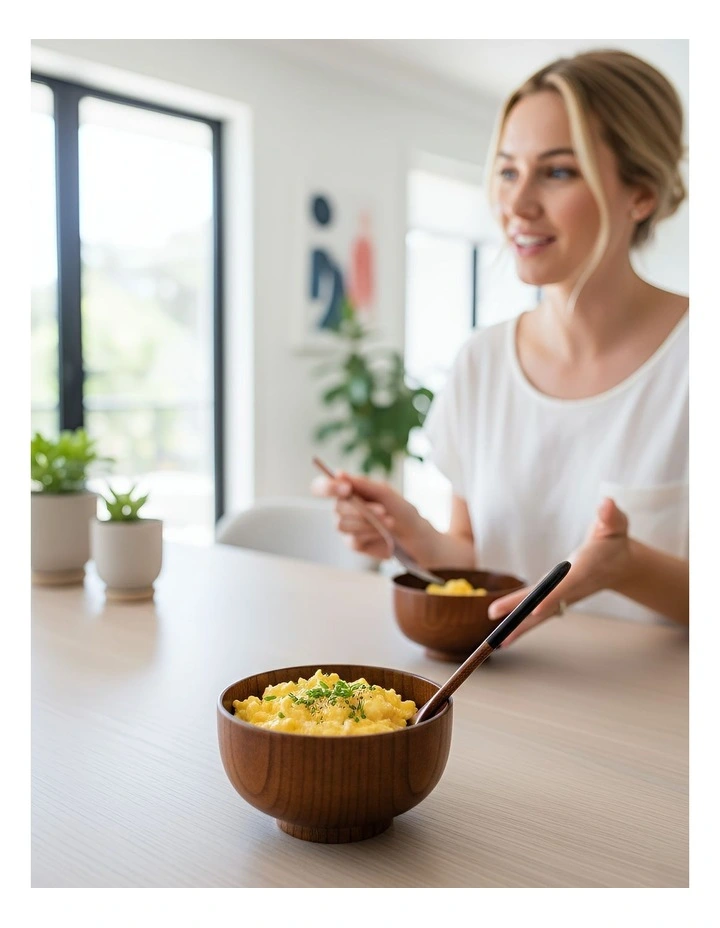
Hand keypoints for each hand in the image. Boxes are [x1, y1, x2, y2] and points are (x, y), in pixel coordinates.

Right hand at [311, 470, 423, 559]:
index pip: (322, 487)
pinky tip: (384, 532)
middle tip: (382, 510)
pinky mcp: (353, 543)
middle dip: (361, 509)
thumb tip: (338, 473)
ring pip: (343, 525)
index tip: (346, 489)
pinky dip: (371, 534)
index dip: (328, 487)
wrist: (413, 533)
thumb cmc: (398, 509)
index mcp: (346, 491)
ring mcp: (346, 527)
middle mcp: (341, 508)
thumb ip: (361, 483)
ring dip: (367, 522)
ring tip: (389, 521)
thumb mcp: (384, 492)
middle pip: (336, 508)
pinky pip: (354, 539)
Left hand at [487, 497, 630, 646]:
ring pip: (540, 615)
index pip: (566, 584)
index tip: (536, 608)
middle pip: (545, 602)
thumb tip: (606, 504)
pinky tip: (505, 639)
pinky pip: (538, 616)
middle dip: (521, 610)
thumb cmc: (614, 540)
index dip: (552, 596)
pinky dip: (522, 627)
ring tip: (496, 642)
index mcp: (585, 568)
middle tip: (496, 617)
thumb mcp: (615, 523)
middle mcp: (573, 586)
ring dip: (519, 627)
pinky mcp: (559, 600)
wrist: (621, 564)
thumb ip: (610, 515)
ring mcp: (565, 597)